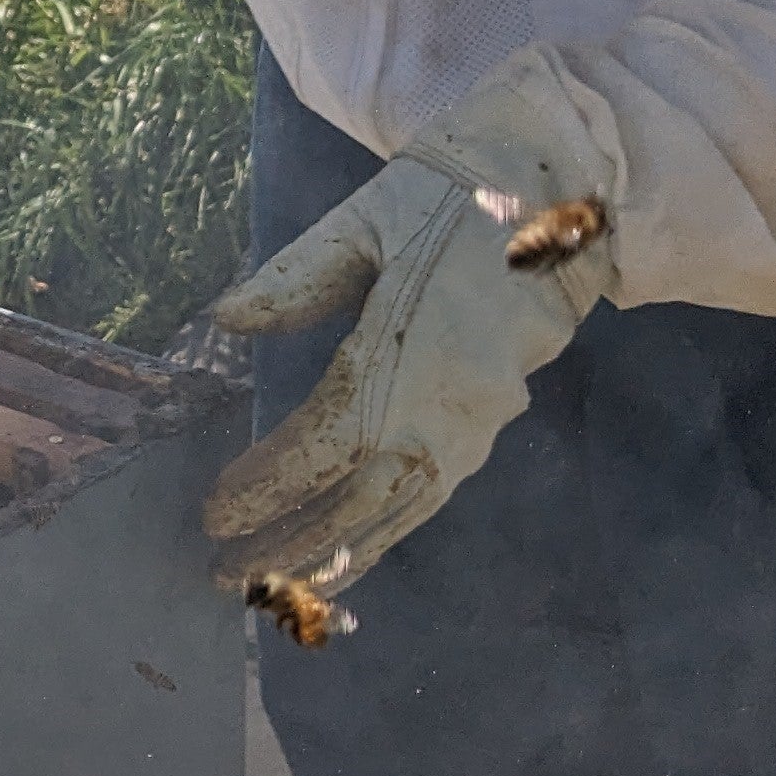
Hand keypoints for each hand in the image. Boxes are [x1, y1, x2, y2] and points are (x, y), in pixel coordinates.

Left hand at [202, 55, 621, 587]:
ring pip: (403, 510)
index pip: (324, 442)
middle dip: (294, 543)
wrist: (559, 188)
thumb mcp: (359, 222)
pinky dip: (388, 530)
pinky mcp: (494, 420)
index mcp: (407, 351)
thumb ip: (293, 280)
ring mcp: (479, 421)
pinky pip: (434, 494)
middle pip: (361, 499)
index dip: (268, 486)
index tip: (216, 516)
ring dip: (340, 551)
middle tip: (230, 578)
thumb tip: (226, 322)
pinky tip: (351, 553)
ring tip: (281, 588)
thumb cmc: (445, 195)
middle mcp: (448, 404)